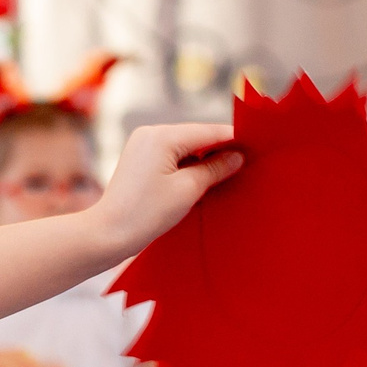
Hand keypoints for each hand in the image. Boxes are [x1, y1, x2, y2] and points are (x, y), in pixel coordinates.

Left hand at [85, 122, 241, 258]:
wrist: (107, 234)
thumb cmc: (146, 213)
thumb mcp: (188, 189)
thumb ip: (215, 168)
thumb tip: (237, 156)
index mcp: (162, 136)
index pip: (209, 131)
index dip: (235, 140)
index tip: (259, 147)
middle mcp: (150, 134)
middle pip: (198, 137)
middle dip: (220, 150)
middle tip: (248, 163)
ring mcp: (142, 146)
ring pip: (186, 147)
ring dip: (205, 160)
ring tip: (228, 174)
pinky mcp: (139, 160)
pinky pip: (172, 157)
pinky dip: (188, 166)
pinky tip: (203, 179)